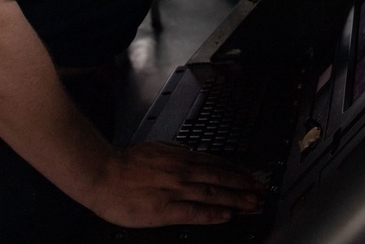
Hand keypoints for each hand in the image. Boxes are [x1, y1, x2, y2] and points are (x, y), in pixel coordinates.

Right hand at [87, 141, 266, 227]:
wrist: (103, 174)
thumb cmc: (125, 164)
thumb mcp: (157, 148)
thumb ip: (177, 152)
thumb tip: (193, 153)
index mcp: (181, 158)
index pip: (217, 164)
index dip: (237, 171)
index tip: (251, 176)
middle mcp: (183, 172)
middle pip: (221, 178)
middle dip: (244, 185)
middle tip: (261, 191)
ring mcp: (175, 191)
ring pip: (213, 193)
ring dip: (236, 199)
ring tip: (252, 204)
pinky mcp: (165, 210)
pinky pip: (194, 212)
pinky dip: (213, 213)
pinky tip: (226, 216)